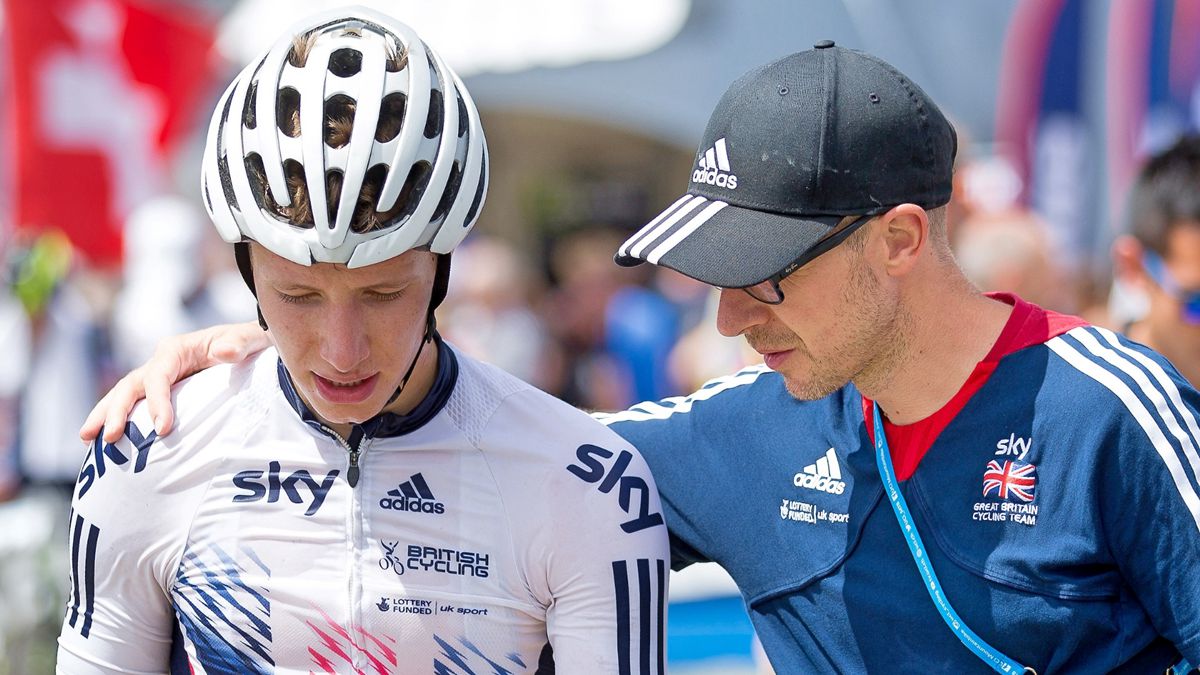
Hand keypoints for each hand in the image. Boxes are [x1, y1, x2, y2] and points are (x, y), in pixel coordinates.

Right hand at [80, 323, 270, 442]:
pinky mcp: (158, 392)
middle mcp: (161, 361)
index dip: (157, 402)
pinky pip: (133, 404)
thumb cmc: (249, 343)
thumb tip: (225, 352)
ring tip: (87, 439)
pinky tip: (101, 440)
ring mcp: (157, 376)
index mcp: (177, 349)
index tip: (163, 429)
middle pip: (130, 385)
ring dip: (104, 415)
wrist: (249, 347)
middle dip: (116, 411)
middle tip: (110, 438)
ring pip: (123, 394)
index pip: (159, 375)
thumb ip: (238, 344)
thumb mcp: (250, 340)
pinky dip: (116, 419)